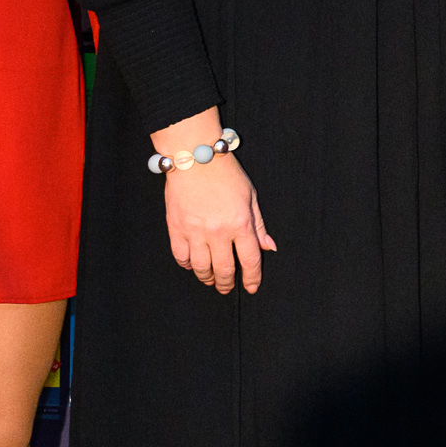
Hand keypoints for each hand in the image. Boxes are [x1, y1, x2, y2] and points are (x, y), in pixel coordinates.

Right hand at [155, 111, 274, 292]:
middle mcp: (218, 232)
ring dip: (208, 278)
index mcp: (240, 224)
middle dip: (228, 284)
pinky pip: (181, 257)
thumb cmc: (226, 175)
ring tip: (211, 280)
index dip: (252, 278)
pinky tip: (193, 265)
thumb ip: (258, 226)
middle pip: (225, 269)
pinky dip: (188, 265)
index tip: (252, 287)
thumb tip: (269, 247)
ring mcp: (195, 232)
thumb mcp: (251, 197)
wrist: (196, 158)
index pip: (250, 260)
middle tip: (228, 288)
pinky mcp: (176, 228)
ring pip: (202, 268)